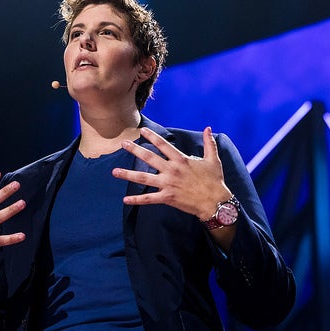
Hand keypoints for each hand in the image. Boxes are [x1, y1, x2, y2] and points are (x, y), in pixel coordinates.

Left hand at [111, 127, 231, 220]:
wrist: (215, 202)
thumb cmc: (214, 180)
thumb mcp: (213, 160)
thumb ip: (209, 143)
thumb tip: (208, 128)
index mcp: (181, 160)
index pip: (163, 145)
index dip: (152, 137)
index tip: (142, 131)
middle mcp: (171, 170)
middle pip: (149, 158)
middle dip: (134, 150)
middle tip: (123, 144)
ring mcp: (168, 184)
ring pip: (143, 178)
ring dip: (128, 174)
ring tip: (114, 172)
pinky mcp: (167, 198)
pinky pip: (149, 199)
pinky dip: (137, 200)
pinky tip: (125, 200)